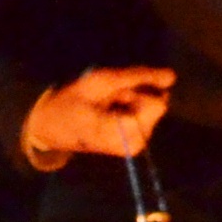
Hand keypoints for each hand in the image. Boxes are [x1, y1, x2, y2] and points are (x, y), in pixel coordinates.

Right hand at [18, 63, 174, 168]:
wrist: (49, 128)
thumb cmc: (70, 103)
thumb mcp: (100, 82)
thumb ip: (137, 77)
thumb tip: (172, 76)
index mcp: (126, 134)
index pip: (158, 105)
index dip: (137, 91)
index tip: (114, 94)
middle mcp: (137, 143)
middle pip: (158, 105)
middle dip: (136, 95)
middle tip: (108, 99)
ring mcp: (137, 145)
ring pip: (153, 109)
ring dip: (133, 100)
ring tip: (106, 104)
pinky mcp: (135, 142)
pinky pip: (145, 115)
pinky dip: (131, 107)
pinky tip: (110, 110)